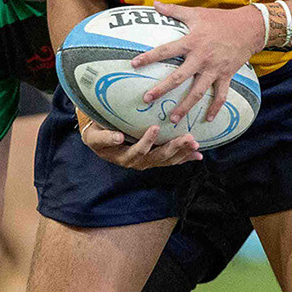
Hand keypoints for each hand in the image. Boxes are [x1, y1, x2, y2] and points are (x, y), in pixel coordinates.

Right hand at [79, 114, 201, 168]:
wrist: (99, 141)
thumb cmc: (96, 135)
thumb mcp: (94, 136)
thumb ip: (104, 137)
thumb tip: (118, 137)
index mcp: (123, 157)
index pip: (137, 151)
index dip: (146, 142)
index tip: (155, 128)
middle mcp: (137, 163)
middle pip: (158, 157)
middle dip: (174, 148)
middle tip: (187, 138)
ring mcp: (147, 162)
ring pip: (167, 160)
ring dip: (183, 152)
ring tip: (195, 144)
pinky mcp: (155, 159)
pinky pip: (171, 161)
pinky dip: (184, 157)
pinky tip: (197, 155)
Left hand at [135, 3, 263, 124]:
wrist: (249, 28)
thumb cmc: (220, 20)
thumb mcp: (196, 13)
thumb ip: (174, 11)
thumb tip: (154, 4)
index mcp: (192, 42)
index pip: (166, 50)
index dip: (149, 57)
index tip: (134, 64)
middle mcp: (201, 58)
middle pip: (179, 77)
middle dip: (162, 89)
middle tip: (147, 99)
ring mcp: (214, 69)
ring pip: (198, 92)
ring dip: (185, 106)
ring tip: (173, 119)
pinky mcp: (226, 76)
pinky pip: (221, 95)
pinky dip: (215, 108)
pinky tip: (207, 119)